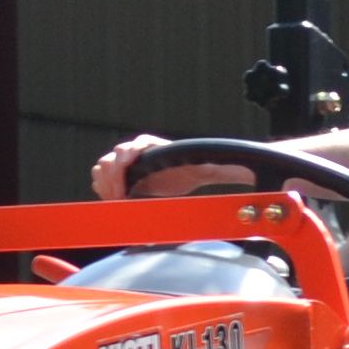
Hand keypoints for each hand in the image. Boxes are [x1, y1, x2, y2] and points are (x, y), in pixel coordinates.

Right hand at [91, 134, 242, 198]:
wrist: (184, 174)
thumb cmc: (193, 168)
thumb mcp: (207, 168)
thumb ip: (225, 168)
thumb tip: (248, 168)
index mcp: (151, 146)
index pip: (129, 149)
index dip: (124, 164)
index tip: (127, 183)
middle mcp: (135, 151)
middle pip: (109, 160)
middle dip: (112, 180)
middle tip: (121, 199)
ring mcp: (125, 163)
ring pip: (101, 169)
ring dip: (106, 185)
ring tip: (118, 201)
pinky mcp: (119, 176)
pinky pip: (100, 180)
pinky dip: (104, 190)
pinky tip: (116, 202)